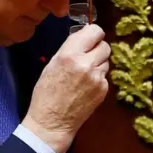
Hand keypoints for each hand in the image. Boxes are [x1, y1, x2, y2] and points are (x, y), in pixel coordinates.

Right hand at [22, 24, 110, 152]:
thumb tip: (83, 38)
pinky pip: (104, 75)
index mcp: (69, 54)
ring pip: (106, 60)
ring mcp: (97, 78)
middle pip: (105, 45)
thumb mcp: (52, 64)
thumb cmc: (46, 93)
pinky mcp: (103, 90)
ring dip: (98, 63)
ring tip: (84, 73)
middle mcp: (86, 63)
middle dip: (97, 48)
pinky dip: (97, 77)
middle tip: (87, 55)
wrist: (52, 121)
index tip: (89, 37)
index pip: (95, 31)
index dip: (93, 33)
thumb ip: (69, 49)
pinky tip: (85, 86)